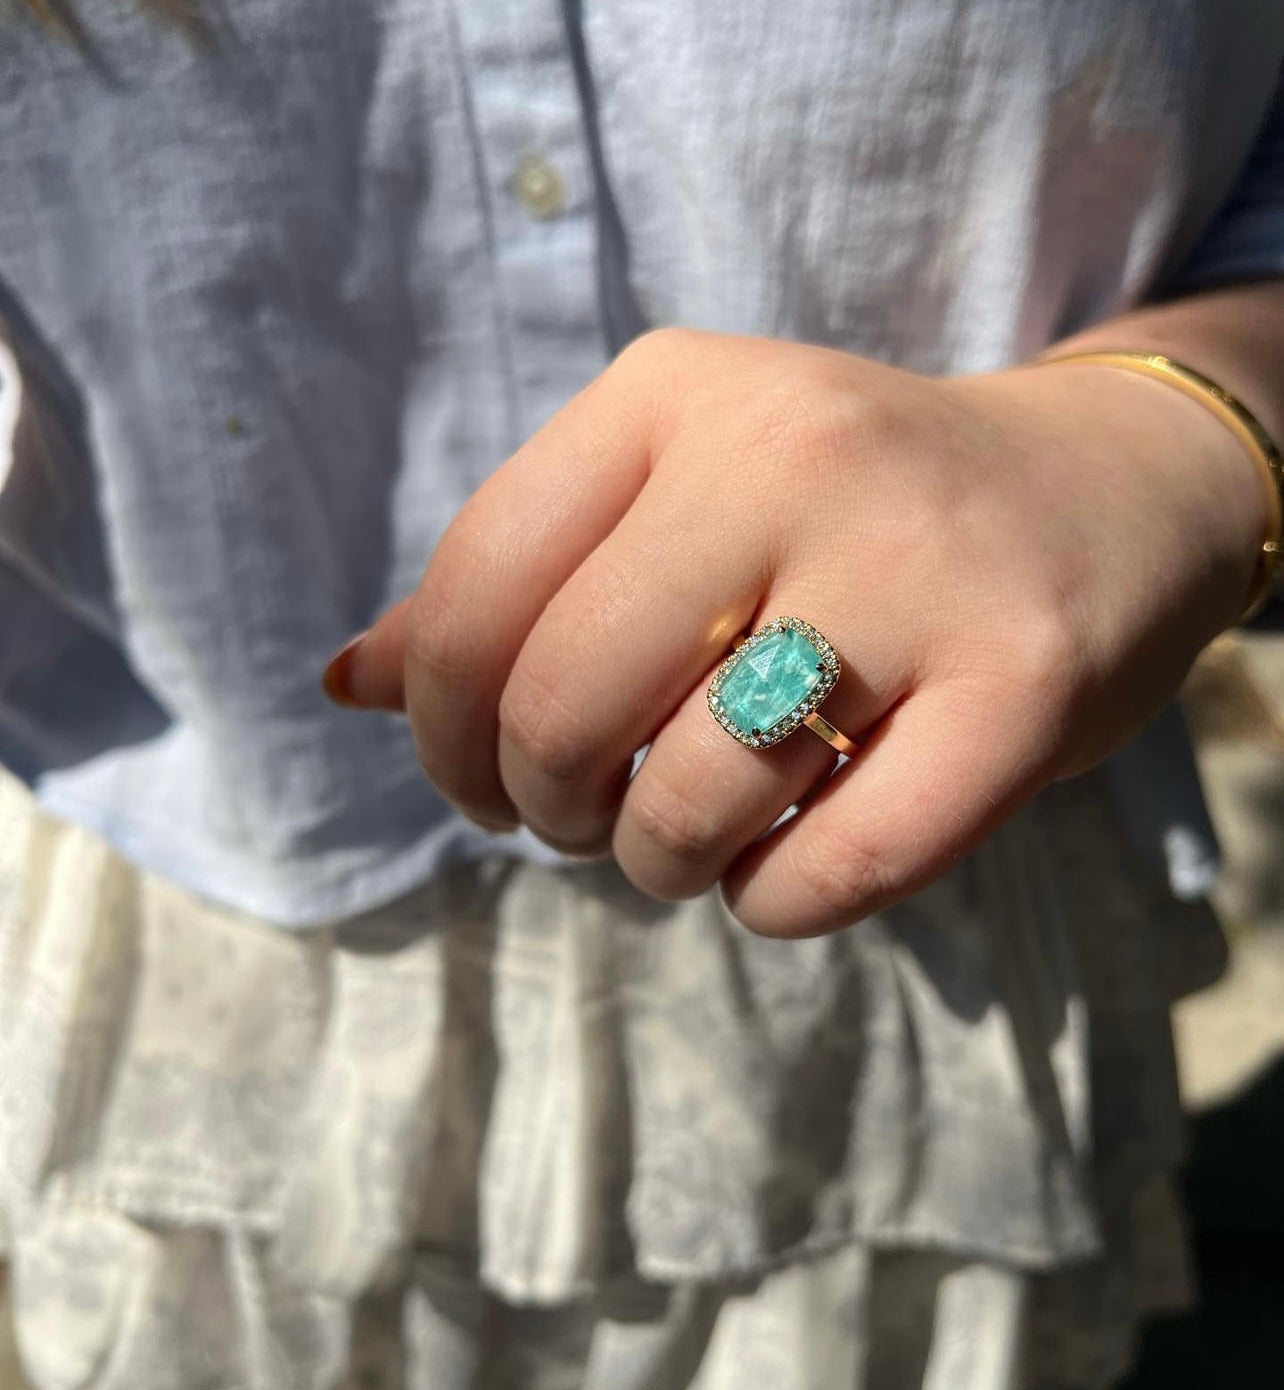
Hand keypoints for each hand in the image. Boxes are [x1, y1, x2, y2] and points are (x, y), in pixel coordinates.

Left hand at [323, 328, 1261, 936]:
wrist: (1103, 494)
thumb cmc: (847, 516)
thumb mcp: (673, 496)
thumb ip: (512, 584)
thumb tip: (346, 684)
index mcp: (677, 392)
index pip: (475, 589)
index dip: (443, 729)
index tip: (478, 785)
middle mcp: (792, 451)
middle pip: (561, 706)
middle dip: (543, 809)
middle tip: (584, 822)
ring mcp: (918, 566)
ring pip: (688, 801)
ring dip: (656, 865)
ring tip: (684, 846)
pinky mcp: (1025, 685)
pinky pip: (829, 873)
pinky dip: (773, 906)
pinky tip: (779, 873)